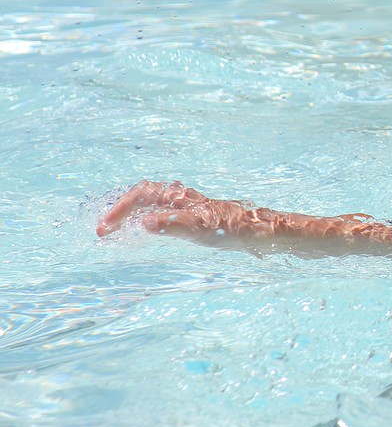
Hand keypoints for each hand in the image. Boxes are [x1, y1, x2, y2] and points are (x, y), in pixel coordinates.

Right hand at [97, 180, 245, 238]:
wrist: (253, 230)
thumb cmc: (227, 228)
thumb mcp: (197, 228)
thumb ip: (170, 224)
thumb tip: (143, 222)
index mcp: (176, 196)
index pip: (139, 195)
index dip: (119, 209)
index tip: (104, 228)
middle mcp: (178, 196)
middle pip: (141, 196)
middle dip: (120, 210)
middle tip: (103, 231)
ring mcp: (184, 205)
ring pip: (149, 202)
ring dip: (130, 214)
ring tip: (115, 230)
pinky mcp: (190, 215)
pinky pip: (159, 211)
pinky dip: (144, 218)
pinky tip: (143, 229)